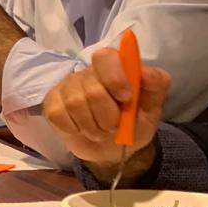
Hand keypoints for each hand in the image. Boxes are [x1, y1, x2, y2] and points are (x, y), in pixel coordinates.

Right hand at [44, 49, 170, 179]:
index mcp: (113, 67)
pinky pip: (59, 115)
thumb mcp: (152, 107)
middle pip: (93, 90)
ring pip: (76, 104)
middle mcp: (87, 72)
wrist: (113, 149)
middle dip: (108, 116)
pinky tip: (82, 129)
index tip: (126, 98)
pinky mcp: (51, 103)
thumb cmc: (133, 123)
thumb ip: (156, 86)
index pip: (106, 57)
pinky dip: (75, 129)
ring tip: (100, 131)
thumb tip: (146, 73)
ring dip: (93, 127)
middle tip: (114, 126)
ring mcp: (66, 87)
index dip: (115, 78)